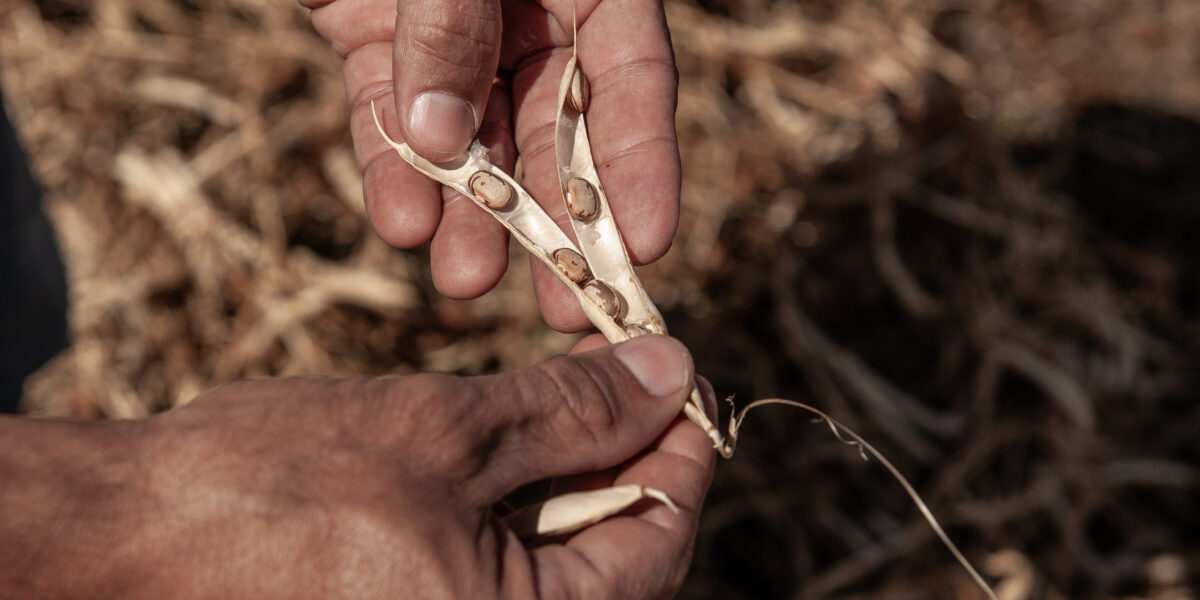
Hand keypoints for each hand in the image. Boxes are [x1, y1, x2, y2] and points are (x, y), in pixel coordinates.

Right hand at [2, 335, 713, 598]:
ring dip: (564, 476)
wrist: (124, 537)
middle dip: (621, 457)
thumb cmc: (275, 490)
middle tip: (623, 376)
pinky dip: (510, 507)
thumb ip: (570, 409)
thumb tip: (670, 375)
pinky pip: (493, 571)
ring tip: (555, 399)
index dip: (681, 450)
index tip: (684, 380)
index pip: (658, 542)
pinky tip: (495, 449)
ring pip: (553, 560)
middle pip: (612, 556)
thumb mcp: (446, 430)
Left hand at [299, 0, 681, 331]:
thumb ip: (452, 26)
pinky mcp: (379, 47)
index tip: (644, 250)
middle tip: (561, 308)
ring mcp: (454, 37)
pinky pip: (391, 120)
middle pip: (557, 134)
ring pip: (472, 142)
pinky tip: (398, 224)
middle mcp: (533, 16)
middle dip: (555, 222)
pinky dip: (393, 171)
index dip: (643, 170)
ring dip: (468, 214)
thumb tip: (442, 141)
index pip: (634, 85)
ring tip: (462, 282)